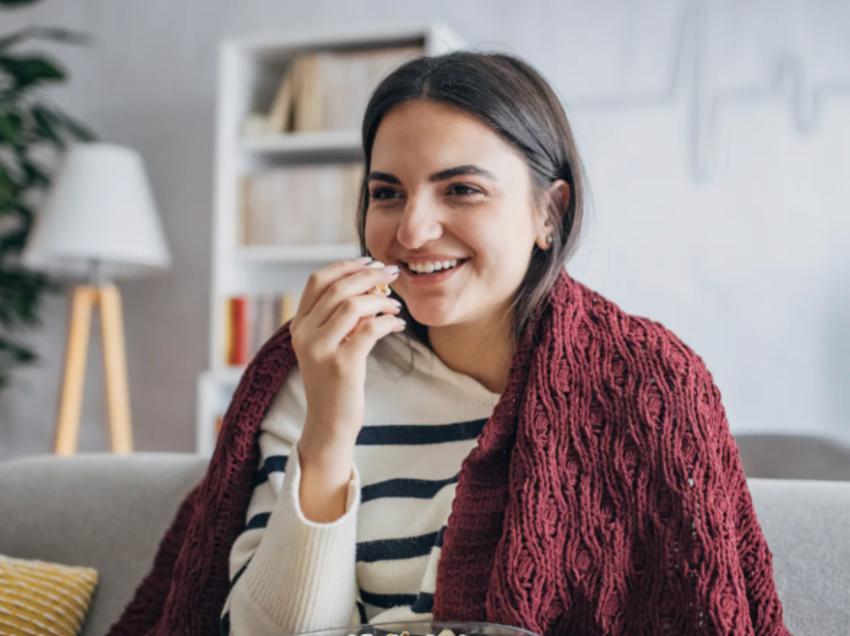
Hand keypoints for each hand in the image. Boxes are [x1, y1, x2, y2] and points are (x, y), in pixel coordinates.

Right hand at [290, 257, 403, 455]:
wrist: (328, 424)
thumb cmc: (334, 383)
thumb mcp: (327, 345)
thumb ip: (337, 318)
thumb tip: (368, 284)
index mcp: (299, 326)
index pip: (317, 281)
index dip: (345, 266)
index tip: (370, 261)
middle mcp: (304, 335)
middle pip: (337, 288)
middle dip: (369, 276)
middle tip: (392, 274)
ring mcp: (320, 350)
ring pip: (352, 305)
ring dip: (380, 299)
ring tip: (395, 304)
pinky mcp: (341, 366)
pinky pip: (369, 330)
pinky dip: (388, 321)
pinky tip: (398, 324)